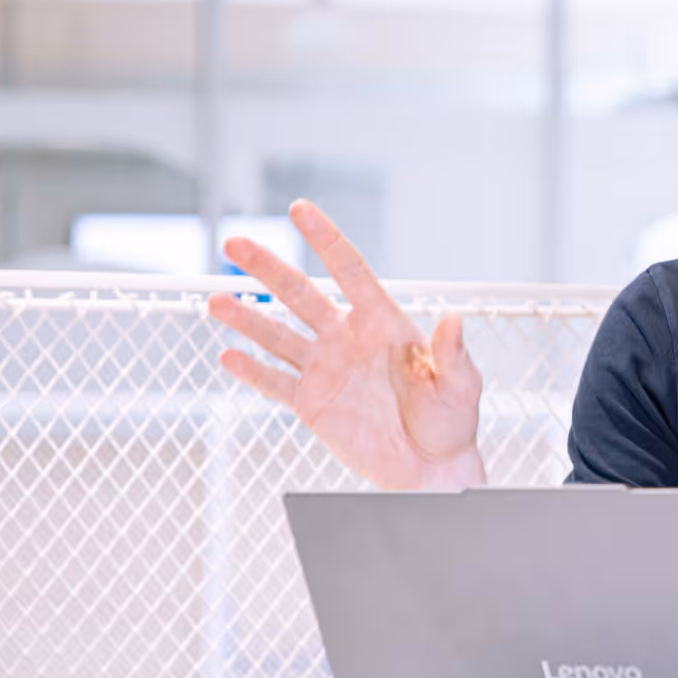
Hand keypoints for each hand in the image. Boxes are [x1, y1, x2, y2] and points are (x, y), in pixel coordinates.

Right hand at [206, 200, 487, 490]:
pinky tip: (228, 356)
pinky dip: (251, 371)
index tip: (299, 209)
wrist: (431, 467)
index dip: (325, 239)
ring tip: (216, 302)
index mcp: (383, 322)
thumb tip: (453, 319)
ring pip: (278, 335)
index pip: (349, 270)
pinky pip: (274, 382)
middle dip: (268, 268)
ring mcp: (326, 368)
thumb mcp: (460, 384)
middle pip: (300, 294)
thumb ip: (452, 353)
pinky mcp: (311, 402)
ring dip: (247, 318)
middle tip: (234, 244)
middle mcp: (348, 338)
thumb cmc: (452, 420)